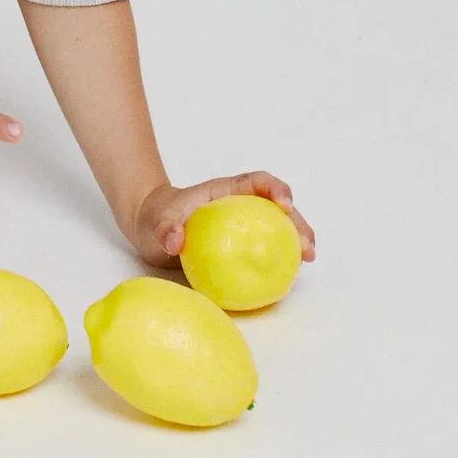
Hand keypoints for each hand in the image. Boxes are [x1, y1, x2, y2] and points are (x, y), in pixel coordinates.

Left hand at [130, 170, 315, 272]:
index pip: (256, 182)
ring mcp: (243, 227)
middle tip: (306, 246)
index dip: (275, 188)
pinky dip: (282, 258)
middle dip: (297, 221)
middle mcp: (240, 207)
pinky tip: (288, 275)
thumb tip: (175, 242)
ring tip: (307, 259)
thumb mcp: (156, 222)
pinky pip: (267, 249)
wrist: (151, 230)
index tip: (285, 204)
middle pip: (277, 208)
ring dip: (297, 240)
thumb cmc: (156, 217)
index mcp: (224, 192)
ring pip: (278, 228)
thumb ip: (165, 230)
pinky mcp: (241, 247)